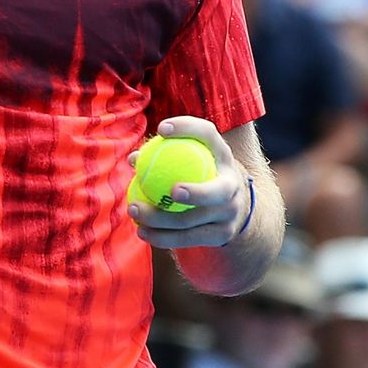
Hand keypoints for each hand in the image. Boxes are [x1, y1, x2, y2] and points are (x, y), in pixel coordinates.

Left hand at [127, 117, 253, 249]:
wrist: (233, 207)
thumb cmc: (201, 174)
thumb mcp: (193, 159)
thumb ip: (165, 154)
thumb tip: (134, 159)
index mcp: (223, 157)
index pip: (209, 135)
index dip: (188, 128)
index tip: (161, 129)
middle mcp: (232, 185)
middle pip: (217, 192)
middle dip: (197, 193)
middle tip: (170, 191)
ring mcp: (228, 214)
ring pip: (192, 221)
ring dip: (160, 219)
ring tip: (134, 210)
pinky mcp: (221, 235)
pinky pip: (187, 239)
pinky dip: (163, 237)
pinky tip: (142, 232)